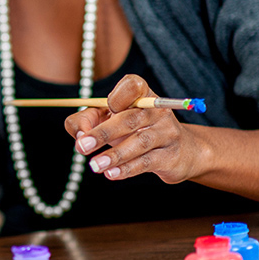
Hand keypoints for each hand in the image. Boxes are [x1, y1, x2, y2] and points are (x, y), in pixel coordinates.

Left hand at [64, 73, 201, 183]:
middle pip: (129, 119)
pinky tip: (111, 173)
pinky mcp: (170, 156)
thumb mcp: (108, 119)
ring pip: (139, 142)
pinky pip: (147, 162)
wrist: (180, 152)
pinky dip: (127, 168)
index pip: (132, 85)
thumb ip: (85, 120)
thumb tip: (79, 135)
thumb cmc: (134, 131)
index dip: (118, 96)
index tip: (107, 108)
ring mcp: (166, 133)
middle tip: (82, 146)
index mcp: (142, 94)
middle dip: (102, 133)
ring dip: (114, 155)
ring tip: (95, 165)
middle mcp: (157, 111)